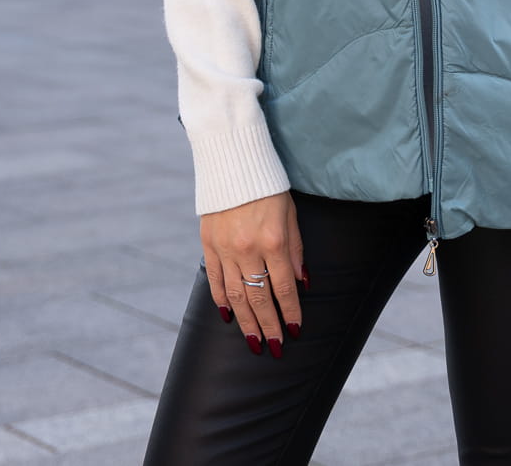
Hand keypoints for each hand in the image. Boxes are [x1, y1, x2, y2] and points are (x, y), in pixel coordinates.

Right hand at [201, 192, 304, 357]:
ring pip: (236, 295)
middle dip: (269, 326)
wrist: (233, 162)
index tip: (295, 330)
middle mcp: (248, 249)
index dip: (290, 312)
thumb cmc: (269, 187)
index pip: (283, 287)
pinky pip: (215, 280)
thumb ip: (296, 249)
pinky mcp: (208, 244)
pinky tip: (229, 316)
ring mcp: (225, 249)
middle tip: (275, 348)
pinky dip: (221, 300)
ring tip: (254, 342)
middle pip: (259, 298)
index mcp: (273, 241)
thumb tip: (301, 282)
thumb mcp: (290, 213)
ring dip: (246, 322)